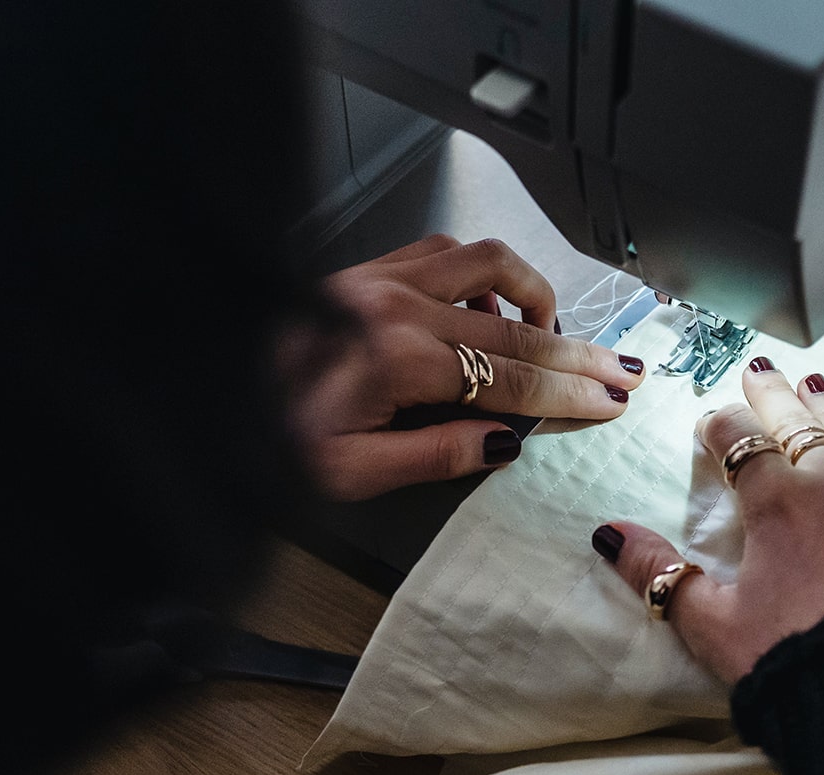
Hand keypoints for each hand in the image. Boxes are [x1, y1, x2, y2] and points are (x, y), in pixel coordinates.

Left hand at [282, 234, 646, 499]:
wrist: (203, 395)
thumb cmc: (263, 436)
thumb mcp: (349, 473)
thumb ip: (434, 455)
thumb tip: (504, 441)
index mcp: (396, 357)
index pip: (511, 377)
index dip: (570, 392)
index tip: (611, 400)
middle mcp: (393, 305)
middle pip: (516, 323)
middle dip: (578, 350)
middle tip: (620, 369)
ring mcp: (378, 278)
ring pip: (485, 262)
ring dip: (532, 293)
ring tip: (556, 333)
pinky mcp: (363, 270)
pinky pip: (442, 252)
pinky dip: (480, 274)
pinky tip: (484, 310)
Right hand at [593, 360, 823, 683]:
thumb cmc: (793, 660)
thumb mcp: (713, 624)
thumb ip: (661, 573)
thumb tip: (609, 533)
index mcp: (776, 502)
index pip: (737, 442)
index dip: (718, 427)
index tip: (709, 425)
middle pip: (797, 424)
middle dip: (774, 397)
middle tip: (761, 372)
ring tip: (817, 382)